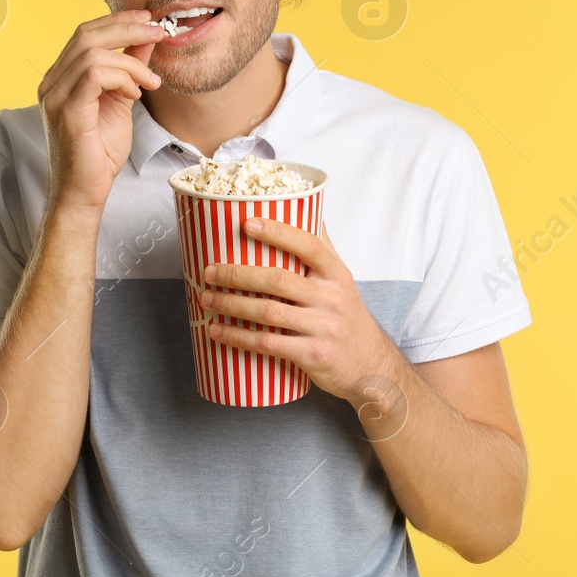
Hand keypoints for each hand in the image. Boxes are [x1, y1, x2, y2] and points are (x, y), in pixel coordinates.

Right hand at [37, 11, 165, 214]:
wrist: (84, 193)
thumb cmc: (100, 153)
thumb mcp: (121, 102)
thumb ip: (129, 70)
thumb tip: (146, 41)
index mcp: (61, 77)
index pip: (85, 34)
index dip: (117, 21)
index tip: (148, 20)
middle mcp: (51, 82)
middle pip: (86, 34)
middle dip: (126, 28)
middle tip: (157, 33)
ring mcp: (55, 96)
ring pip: (93, 53)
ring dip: (131, 62)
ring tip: (149, 83)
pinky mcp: (66, 111)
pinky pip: (95, 75)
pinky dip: (122, 78)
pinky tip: (134, 94)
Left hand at [198, 217, 400, 404]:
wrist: (370, 367)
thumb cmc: (347, 319)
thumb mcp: (342, 281)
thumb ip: (322, 249)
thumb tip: (305, 208)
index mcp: (337, 274)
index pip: (308, 245)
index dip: (277, 232)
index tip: (246, 223)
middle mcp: (332, 298)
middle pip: (278, 280)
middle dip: (237, 275)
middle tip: (209, 272)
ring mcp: (323, 328)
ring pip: (268, 312)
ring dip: (231, 305)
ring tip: (206, 299)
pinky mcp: (313, 355)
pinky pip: (268, 343)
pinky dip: (238, 337)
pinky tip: (217, 331)